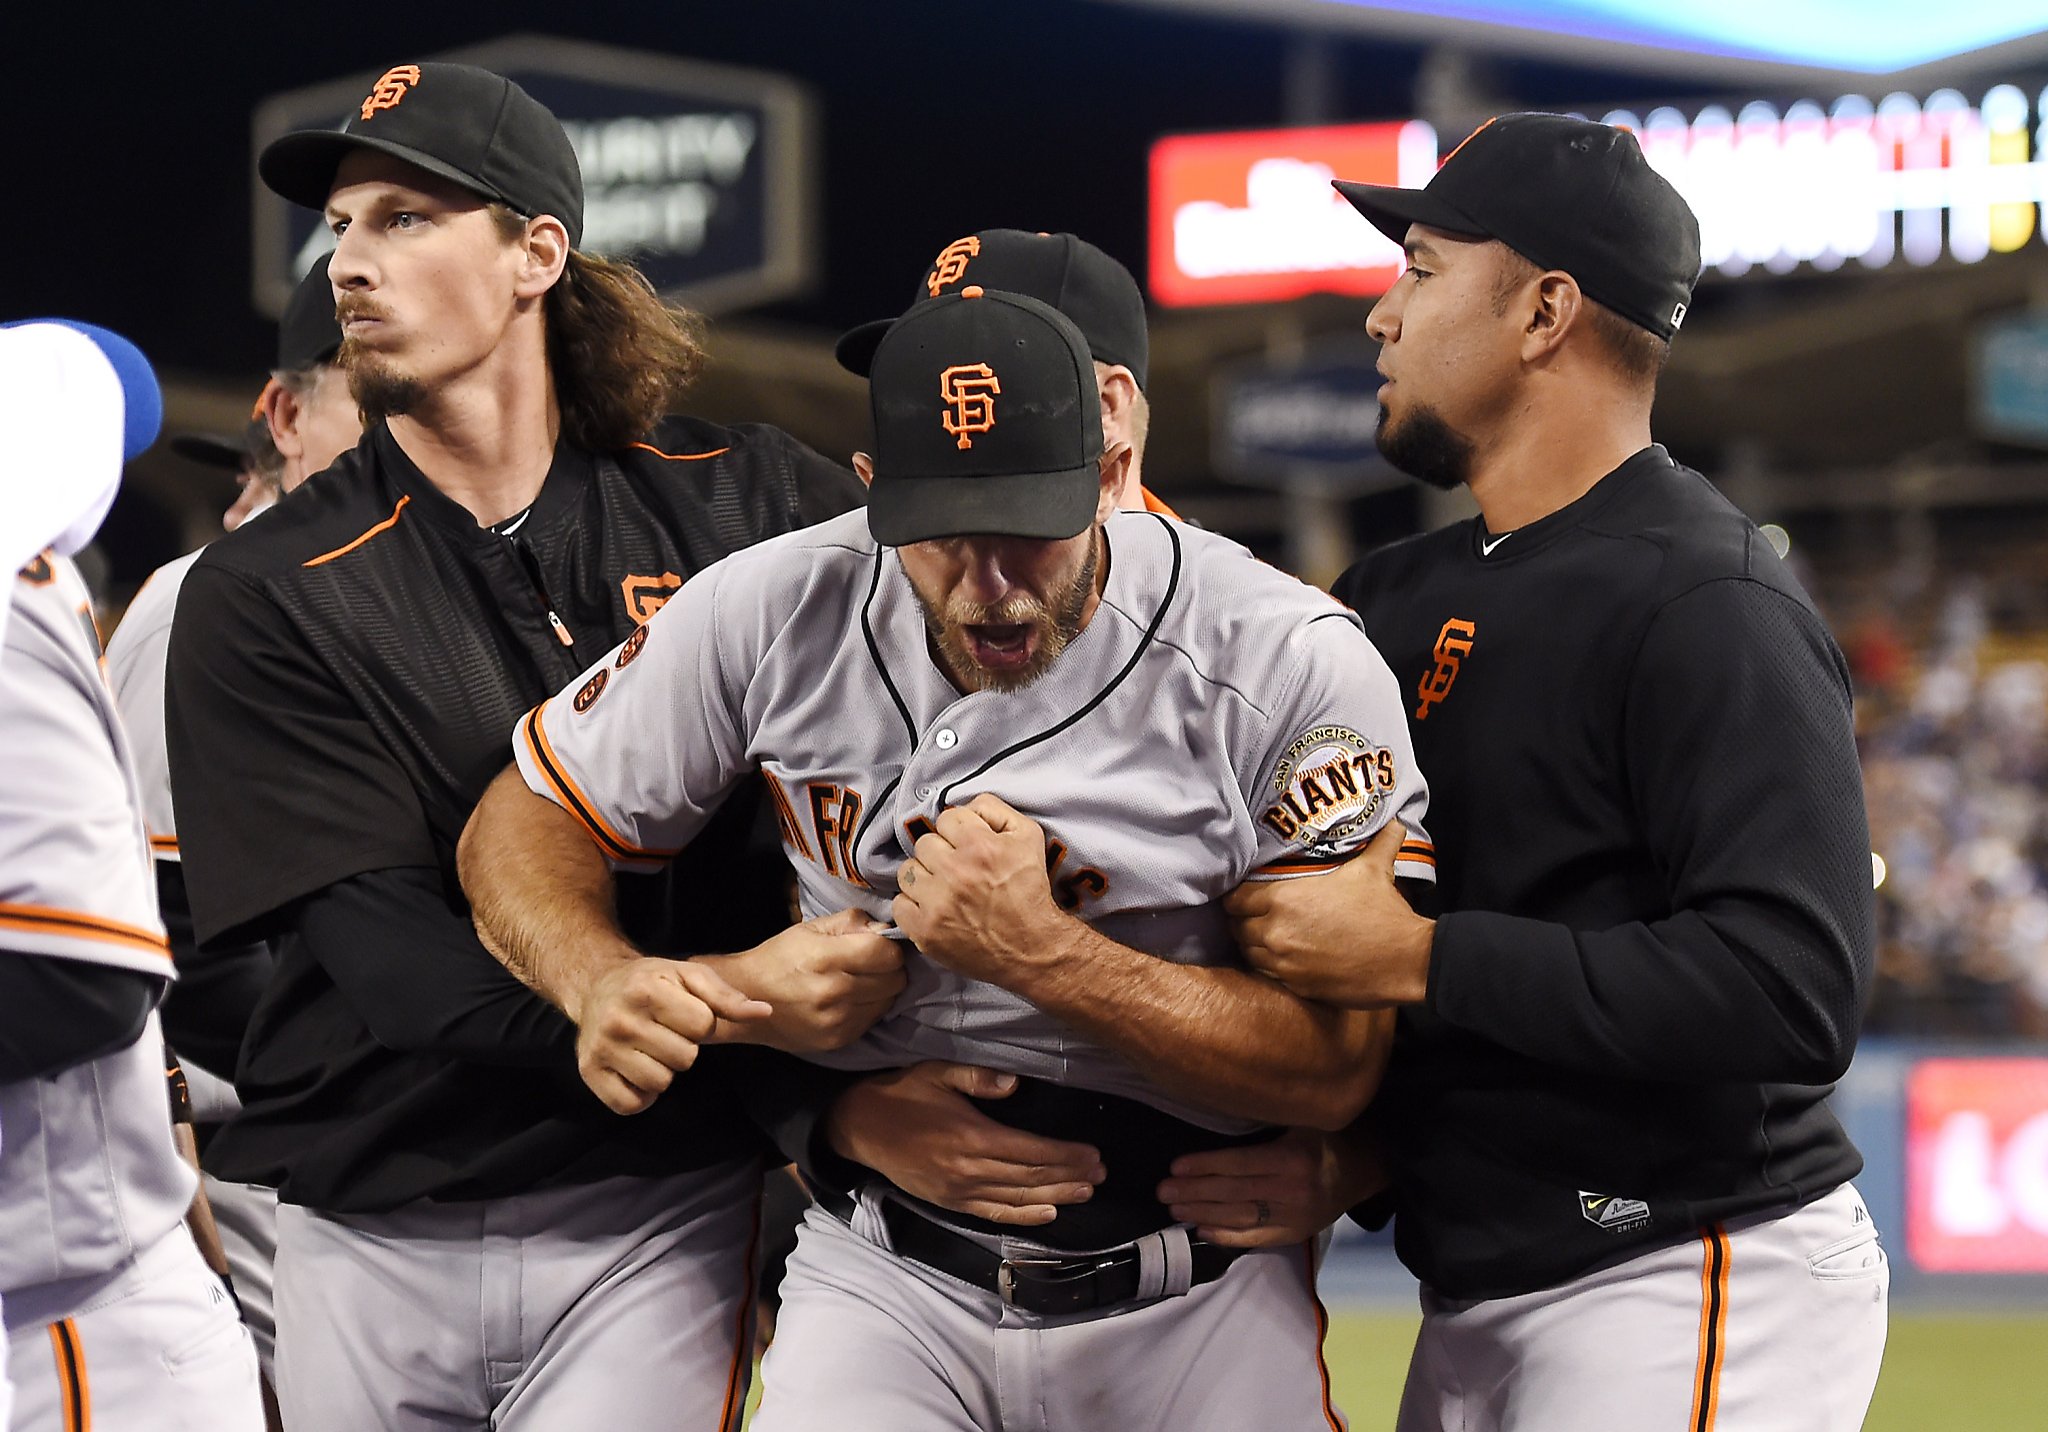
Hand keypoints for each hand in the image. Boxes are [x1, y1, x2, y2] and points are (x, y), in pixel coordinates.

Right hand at [571, 956, 771, 1114]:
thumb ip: (728, 996)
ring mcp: (601, 1048)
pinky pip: (631, 1104)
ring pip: (660, 1083)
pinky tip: (636, 1069)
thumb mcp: (690, 976)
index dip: (701, 1023)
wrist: (597, 987)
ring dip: (663, 1070)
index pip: (703, 1026)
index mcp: (647, 990)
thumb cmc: (652, 982)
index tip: (683, 1013)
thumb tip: (765, 1012)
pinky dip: (641, 1095)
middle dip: (683, 1047)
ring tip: (651, 1048)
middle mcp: (619, 1020)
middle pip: (685, 1058)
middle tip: (665, 1031)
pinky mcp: (590, 1072)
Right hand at [697, 908, 905, 1053]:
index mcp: (824, 958)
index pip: (887, 953)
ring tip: (860, 981)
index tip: (879, 944)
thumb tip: (885, 928)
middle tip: (872, 962)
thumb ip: (850, 923)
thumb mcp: (810, 929)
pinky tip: (850, 999)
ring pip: (889, 1000)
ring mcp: (836, 1021)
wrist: (747, 997)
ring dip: (882, 989)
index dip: (889, 945)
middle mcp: (832, 993)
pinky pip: (873, 1019)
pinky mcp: (838, 1039)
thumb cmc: (780, 958)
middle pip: (895, 979)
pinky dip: (869, 1007)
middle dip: (889, 967)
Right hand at [826, 1062, 1104, 1225]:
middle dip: (1069, 1176)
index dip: (1065, 1155)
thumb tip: (1015, 1083)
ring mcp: (958, 1191)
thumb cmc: (902, 1094)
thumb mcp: (936, 1071)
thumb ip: (977, 1076)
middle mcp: (968, 1169)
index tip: (1093, 1154)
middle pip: (1030, 1178)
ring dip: (1056, 1197)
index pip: (1030, 1151)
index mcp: (970, 1136)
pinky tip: (1048, 1214)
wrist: (859, 1127)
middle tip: (1100, 1174)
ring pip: (1017, 1199)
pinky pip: (993, 1213)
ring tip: (1086, 1192)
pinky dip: (1023, 1217)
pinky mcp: (950, 1202)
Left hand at [893, 794, 1073, 985]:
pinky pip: (899, 905)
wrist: (1032, 948)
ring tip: (942, 888)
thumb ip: (995, 810)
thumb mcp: (1029, 836)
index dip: (959, 831)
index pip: (946, 818)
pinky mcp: (926, 931)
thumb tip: (966, 806)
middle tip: (957, 869)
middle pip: (924, 844)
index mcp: (980, 846)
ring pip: (907, 872)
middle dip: (940, 853)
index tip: (968, 846)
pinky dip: (913, 905)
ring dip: (923, 877)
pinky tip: (932, 908)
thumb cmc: (1031, 890)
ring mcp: (937, 903)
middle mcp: (956, 872)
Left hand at [1156, 1127, 1387, 1247]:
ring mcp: (1293, 1217)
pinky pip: (1255, 1238)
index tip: (1175, 1167)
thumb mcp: (1302, 1119)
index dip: (1205, 1166)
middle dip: (1193, 1192)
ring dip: (1202, 1213)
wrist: (1362, 1171)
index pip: (1238, 1164)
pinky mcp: (1294, 1235)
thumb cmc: (1323, 1139)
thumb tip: (1220, 1107)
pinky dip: (1226, 1236)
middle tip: (1162, 1191)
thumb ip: (1267, 1119)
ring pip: (1239, 1217)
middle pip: (1233, 1193)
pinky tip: (1202, 1230)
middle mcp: (1292, 1191)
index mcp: (1291, 1158)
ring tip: (1174, 1209)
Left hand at [1226, 821, 1434, 1006]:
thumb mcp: (1375, 869)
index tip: (1245, 895)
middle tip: (1256, 916)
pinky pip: (1267, 975)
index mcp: (1285, 900)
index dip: (1238, 896)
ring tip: (1268, 937)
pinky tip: (1284, 958)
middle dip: (1243, 920)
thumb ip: (1378, 842)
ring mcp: (1284, 963)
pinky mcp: (1296, 987)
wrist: (1405, 960)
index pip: (1236, 899)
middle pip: (1237, 927)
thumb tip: (1395, 822)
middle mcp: (1276, 932)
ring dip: (1254, 944)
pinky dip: (1270, 966)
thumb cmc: (1385, 913)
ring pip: (1249, 953)